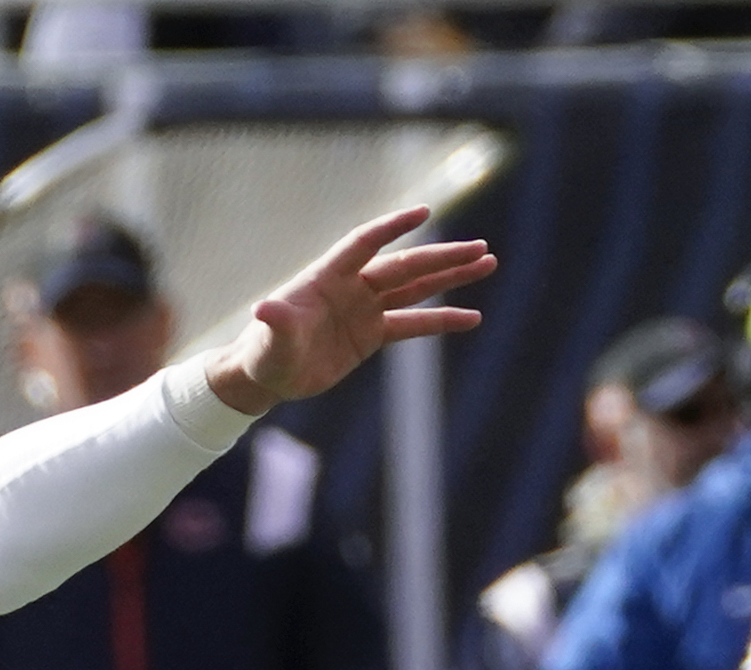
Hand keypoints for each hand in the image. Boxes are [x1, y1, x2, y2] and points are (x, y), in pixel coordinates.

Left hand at [204, 205, 496, 416]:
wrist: (268, 375)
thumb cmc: (264, 352)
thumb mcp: (271, 340)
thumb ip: (277, 322)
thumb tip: (265, 308)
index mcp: (328, 277)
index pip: (366, 243)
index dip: (392, 228)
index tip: (423, 212)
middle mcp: (352, 287)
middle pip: (404, 266)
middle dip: (442, 257)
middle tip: (480, 247)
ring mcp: (365, 309)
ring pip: (415, 288)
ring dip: (450, 277)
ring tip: (487, 263)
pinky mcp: (372, 334)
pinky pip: (412, 324)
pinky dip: (441, 321)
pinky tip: (471, 318)